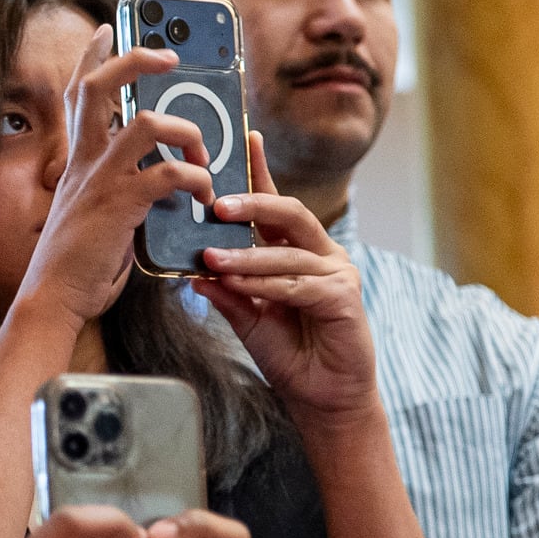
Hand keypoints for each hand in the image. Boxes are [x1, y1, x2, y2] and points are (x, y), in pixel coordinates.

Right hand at [9, 27, 220, 327]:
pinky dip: (196, 178)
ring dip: (184, 129)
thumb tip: (157, 182)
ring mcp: (100, 181)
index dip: (92, 58)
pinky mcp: (120, 206)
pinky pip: (168, 173)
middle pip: (98, 87)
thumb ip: (118, 190)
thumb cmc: (75, 268)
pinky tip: (206, 195)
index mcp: (77, 163)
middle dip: (134, 60)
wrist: (53, 301)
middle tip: (169, 56)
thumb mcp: (91, 215)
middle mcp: (84, 163)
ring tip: (201, 152)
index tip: (107, 29)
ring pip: (144, 121)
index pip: (77, 96)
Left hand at [195, 132, 381, 433]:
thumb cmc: (289, 355)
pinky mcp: (344, 297)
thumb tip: (194, 270)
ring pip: (289, 251)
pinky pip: (298, 284)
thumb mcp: (247, 319)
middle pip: (290, 213)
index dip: (261, 173)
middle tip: (216, 204)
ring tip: (211, 257)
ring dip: (247, 255)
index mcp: (297, 251)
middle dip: (253, 204)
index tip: (246, 138)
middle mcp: (321, 254)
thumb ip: (227, 292)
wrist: (322, 399)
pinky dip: (266, 284)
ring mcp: (336, 273)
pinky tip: (239, 283)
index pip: (276, 205)